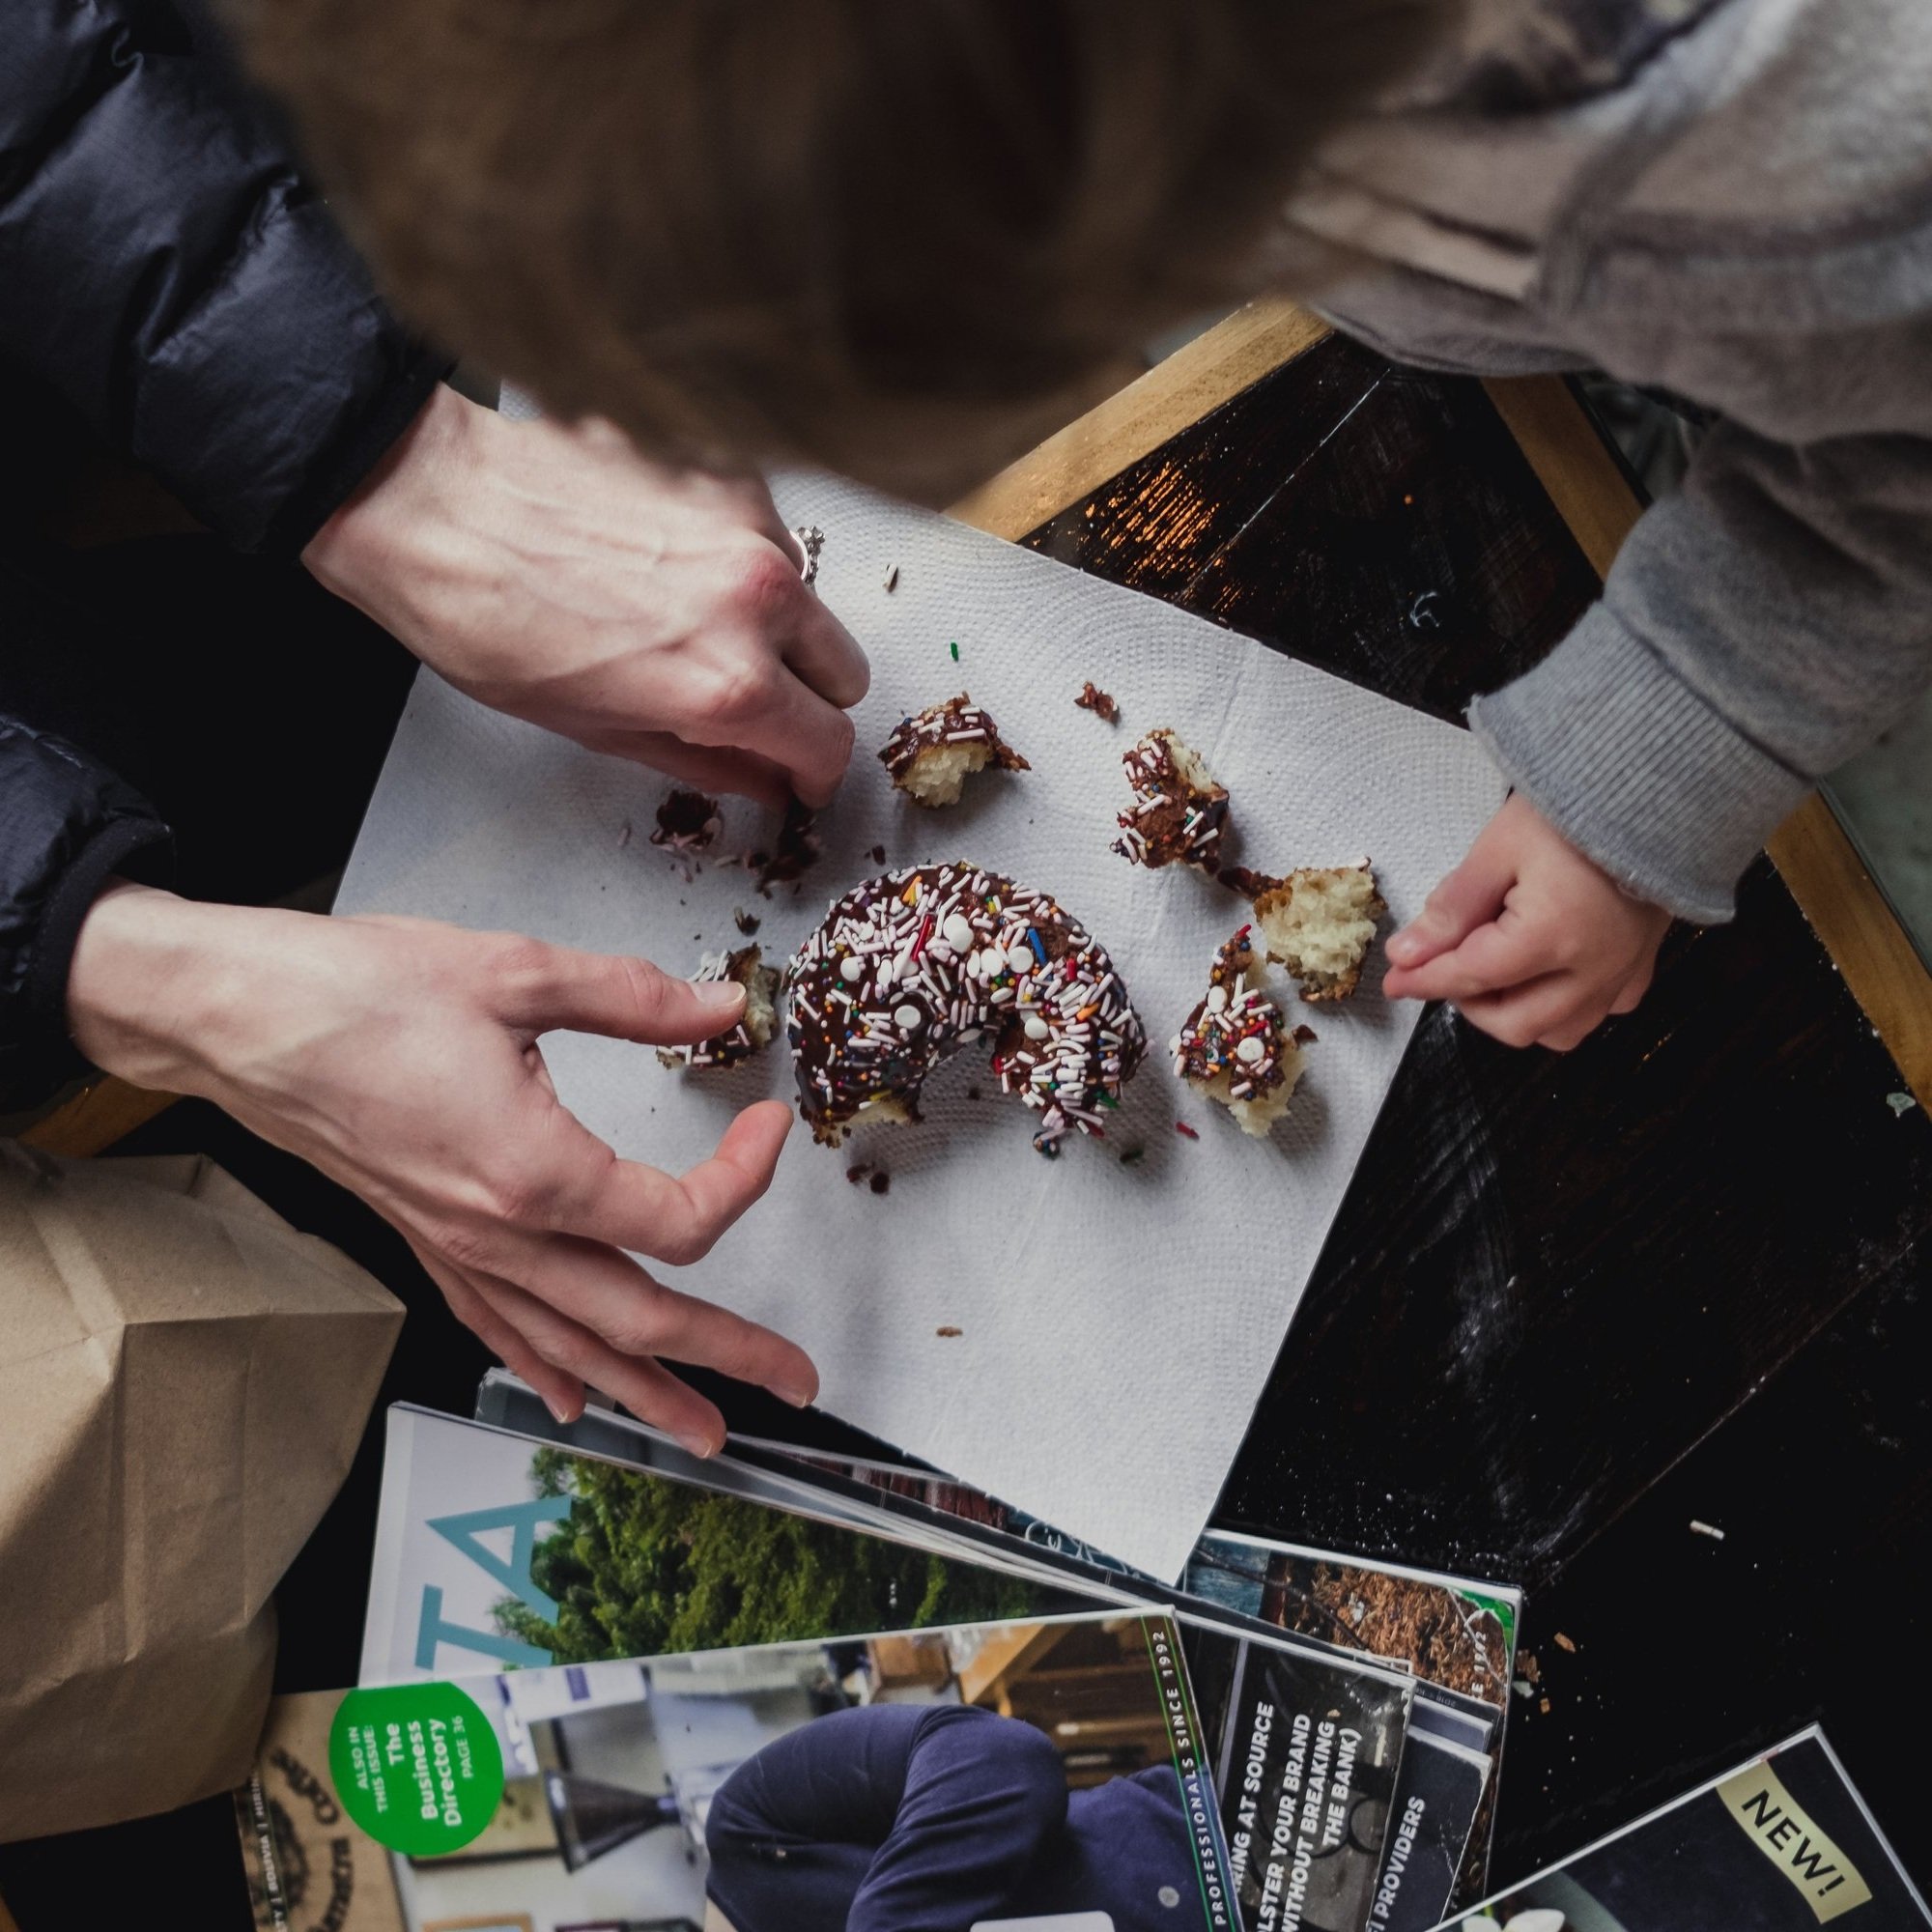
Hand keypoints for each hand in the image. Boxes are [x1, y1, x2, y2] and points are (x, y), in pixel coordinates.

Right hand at [67, 882, 817, 1449]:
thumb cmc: (357, 994)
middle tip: (796, 1380)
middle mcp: (499, 1233)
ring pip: (571, 1345)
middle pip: (639, 1317)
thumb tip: (719, 1007)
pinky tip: (569, 1399)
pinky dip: (545, 1369)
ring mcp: (459, 1249)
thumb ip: (632, 997)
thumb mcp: (515, 972)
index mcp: (535, 1172)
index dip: (743, 1177)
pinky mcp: (425, 1242)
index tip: (769, 1125)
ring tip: (708, 1431)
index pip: (678, 1217)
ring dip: (646, 1392)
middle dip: (727, 1353)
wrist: (239, 1018)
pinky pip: (497, 1328)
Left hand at [303, 384, 867, 808]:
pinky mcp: (727, 469)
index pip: (830, 743)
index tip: (802, 774)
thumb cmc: (490, 622)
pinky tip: (672, 561)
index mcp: (727, 682)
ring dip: (775, 622)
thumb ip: (706, 762)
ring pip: (812, 599)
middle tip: (754, 706)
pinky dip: (738, 557)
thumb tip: (764, 780)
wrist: (432, 504)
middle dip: (809, 700)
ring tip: (692, 621)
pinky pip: (768, 532)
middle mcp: (759, 598)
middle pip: (846, 672)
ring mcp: (748, 523)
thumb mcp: (599, 731)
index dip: (815, 772)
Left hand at [1382, 795, 1670, 1049]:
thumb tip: (1409, 952)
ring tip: (1493, 973)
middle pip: (1514, 1023)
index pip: (1471, 977)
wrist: (1654, 788)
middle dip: (1468, 1003)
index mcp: (1552, 938)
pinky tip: (1546, 974)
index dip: (1425, 980)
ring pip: (1559, 1031)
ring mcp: (1622, 972)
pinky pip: (1601, 1011)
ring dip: (1516, 1014)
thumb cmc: (1574, 809)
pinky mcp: (1643, 962)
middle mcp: (1592, 970)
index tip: (1395, 979)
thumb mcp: (1498, 849)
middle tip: (1444, 969)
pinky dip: (1565, 1007)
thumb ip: (1452, 908)